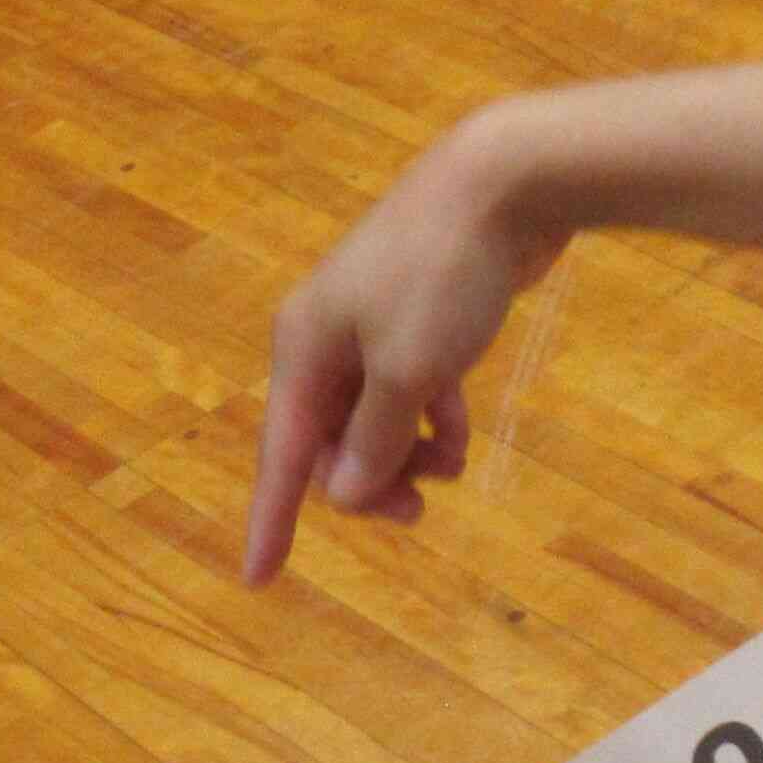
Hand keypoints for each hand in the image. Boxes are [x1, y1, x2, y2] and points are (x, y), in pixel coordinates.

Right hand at [240, 126, 563, 583]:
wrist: (504, 181)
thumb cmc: (443, 275)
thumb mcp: (408, 371)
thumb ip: (374, 440)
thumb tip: (346, 494)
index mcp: (303, 346)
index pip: (279, 453)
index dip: (271, 519)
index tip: (258, 580)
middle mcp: (324, 336)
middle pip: (327, 441)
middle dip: (366, 482)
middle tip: (418, 512)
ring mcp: (370, 322)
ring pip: (372, 419)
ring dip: (405, 454)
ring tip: (451, 468)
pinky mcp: (416, 313)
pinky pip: (408, 389)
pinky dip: (431, 419)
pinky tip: (461, 434)